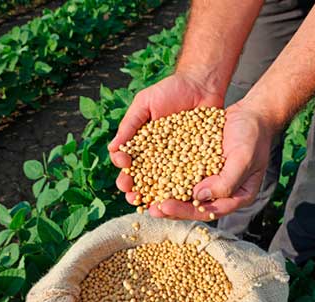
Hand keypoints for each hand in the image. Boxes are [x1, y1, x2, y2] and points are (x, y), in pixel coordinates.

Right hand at [108, 72, 223, 212]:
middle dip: (137, 189)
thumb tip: (112, 149)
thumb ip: (129, 125)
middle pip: (144, 178)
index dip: (124, 170)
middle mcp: (158, 156)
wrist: (201, 84)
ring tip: (152, 204)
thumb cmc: (170, 90)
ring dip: (157, 195)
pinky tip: (179, 198)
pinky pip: (189, 177)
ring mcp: (177, 160)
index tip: (124, 171)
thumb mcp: (145, 103)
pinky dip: (183, 189)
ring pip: (165, 183)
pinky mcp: (197, 161)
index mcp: (142, 144)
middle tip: (133, 197)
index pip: (128, 162)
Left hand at [156, 100, 276, 220]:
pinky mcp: (198, 164)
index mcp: (235, 197)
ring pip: (182, 191)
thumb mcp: (244, 159)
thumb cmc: (253, 137)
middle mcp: (220, 191)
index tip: (164, 206)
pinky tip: (147, 173)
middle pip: (191, 205)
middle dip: (169, 207)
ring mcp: (208, 178)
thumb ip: (226, 182)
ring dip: (163, 194)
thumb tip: (198, 198)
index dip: (185, 211)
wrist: (251, 114)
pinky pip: (179, 172)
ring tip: (142, 195)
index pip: (208, 211)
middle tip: (148, 208)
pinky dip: (164, 174)